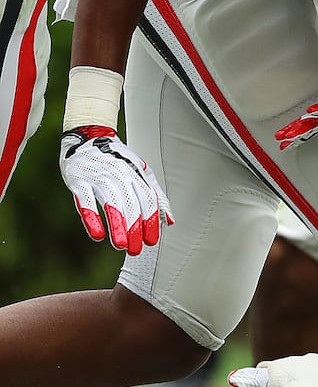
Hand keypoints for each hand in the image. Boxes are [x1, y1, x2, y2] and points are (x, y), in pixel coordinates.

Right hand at [59, 126, 172, 254]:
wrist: (87, 137)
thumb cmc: (116, 159)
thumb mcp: (141, 172)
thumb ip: (156, 195)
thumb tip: (170, 220)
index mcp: (136, 174)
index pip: (148, 200)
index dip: (151, 221)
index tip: (152, 240)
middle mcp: (120, 175)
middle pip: (131, 204)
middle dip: (135, 229)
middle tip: (136, 250)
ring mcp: (99, 177)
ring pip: (111, 203)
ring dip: (118, 226)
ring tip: (121, 246)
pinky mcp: (79, 180)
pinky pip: (85, 201)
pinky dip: (92, 218)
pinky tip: (97, 234)